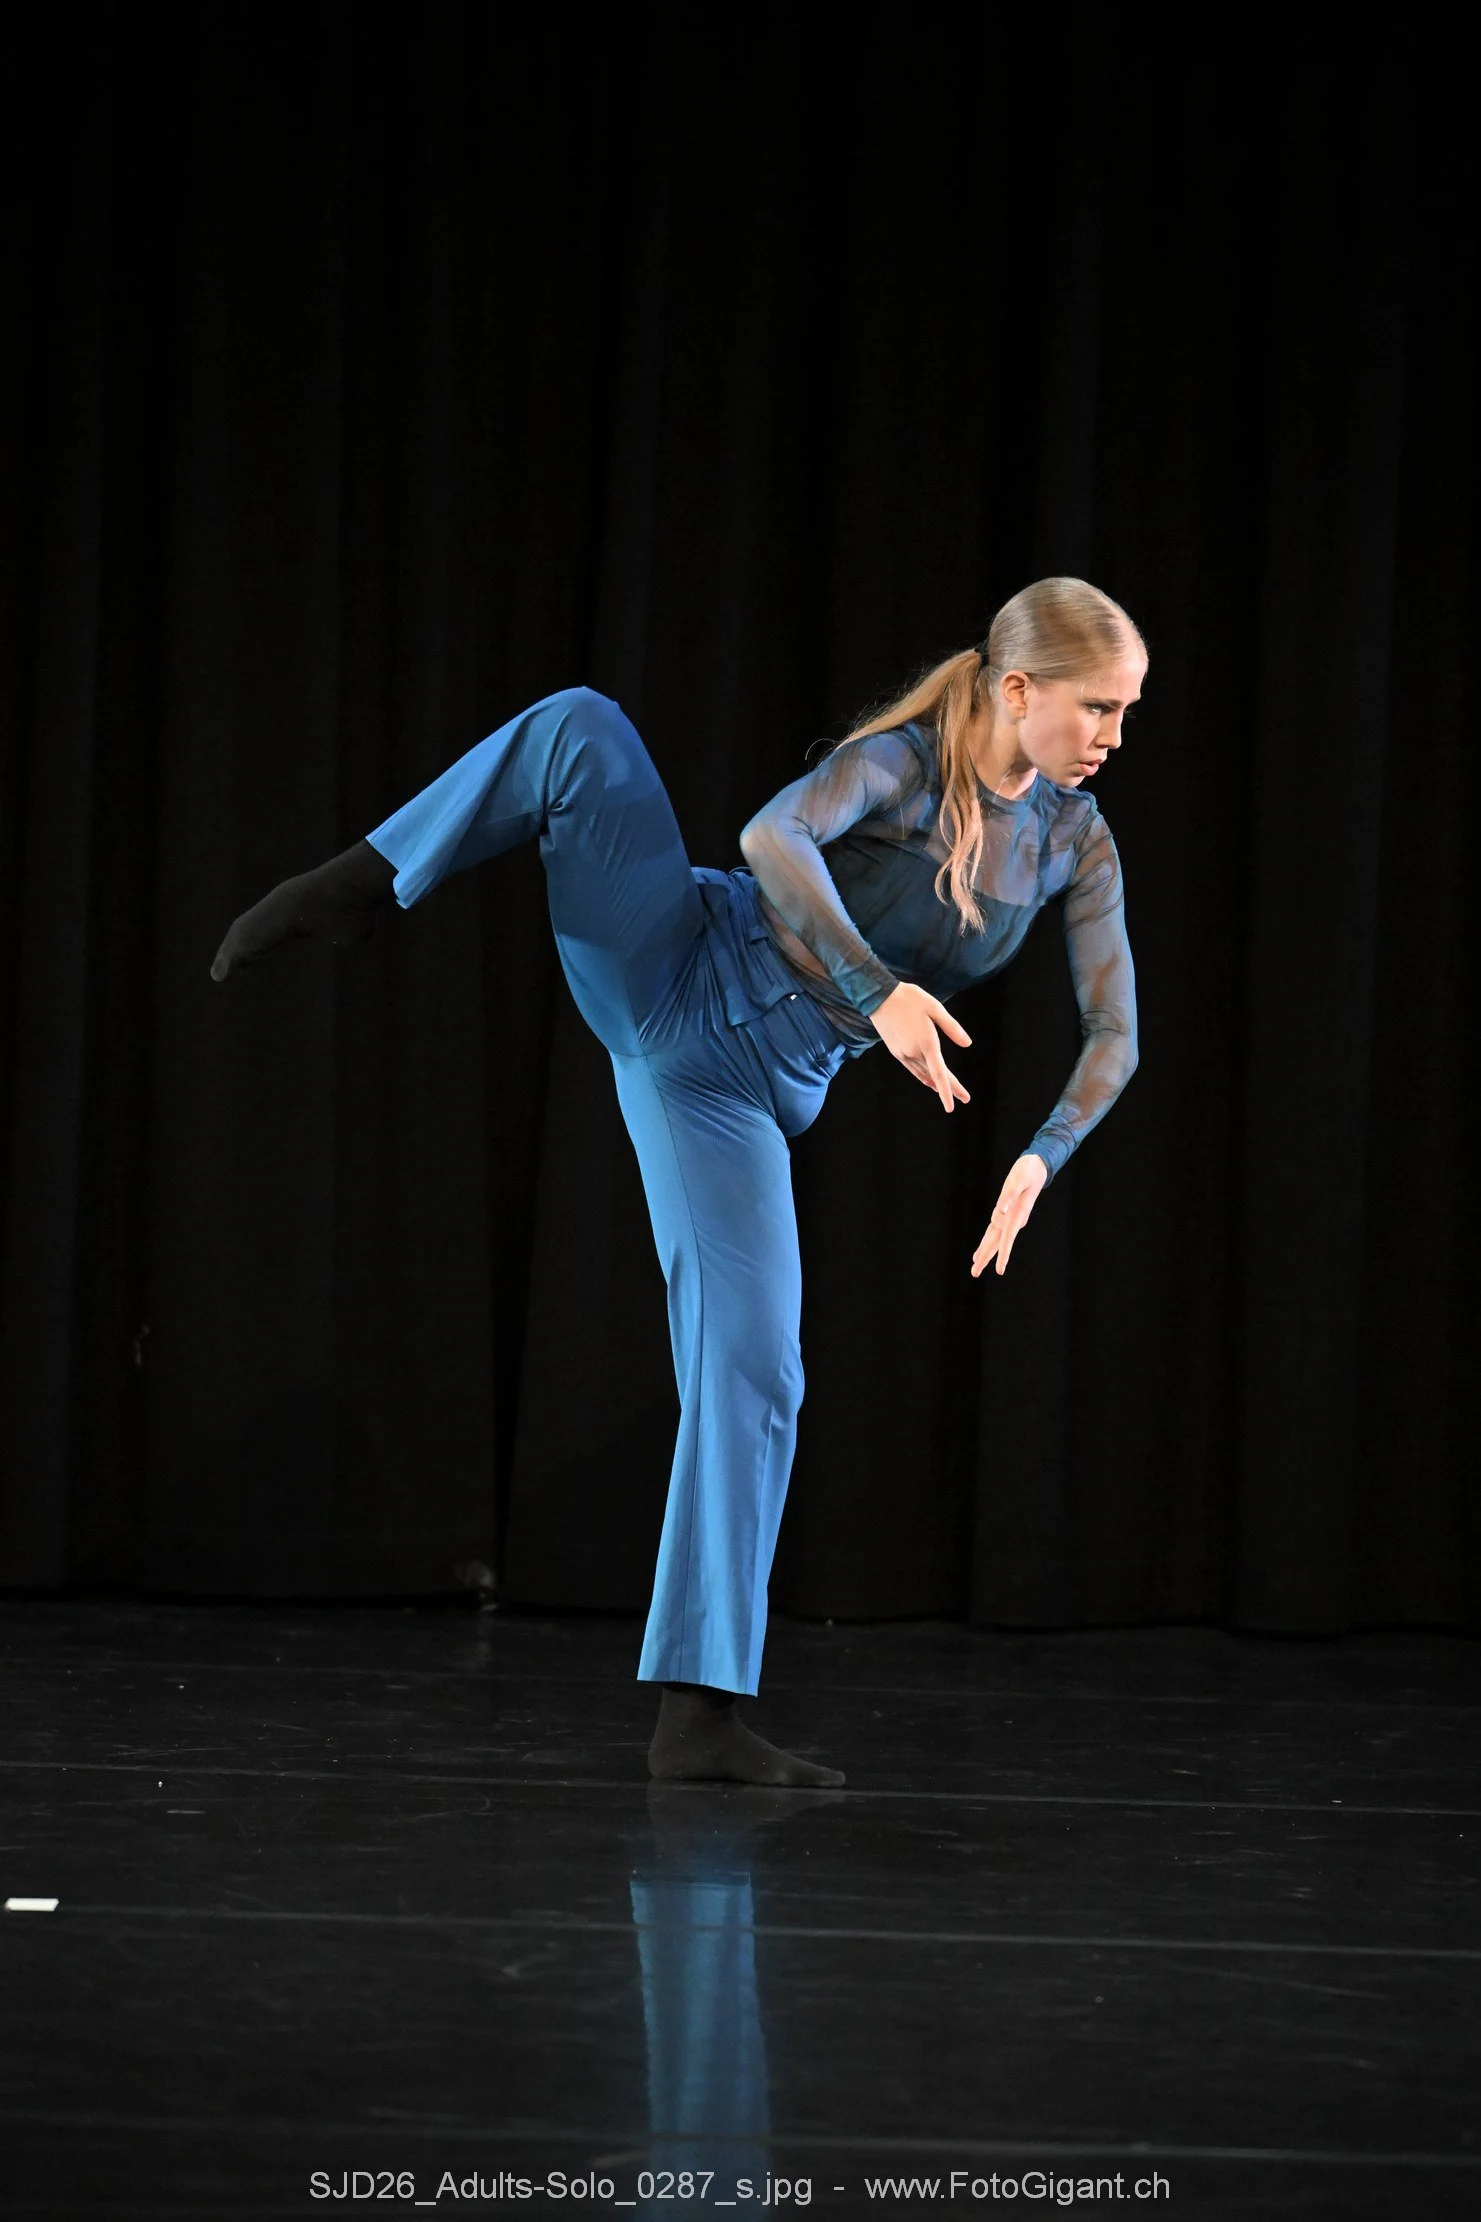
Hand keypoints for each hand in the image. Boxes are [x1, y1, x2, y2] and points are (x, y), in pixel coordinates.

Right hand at [869, 982, 971, 1112]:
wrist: (879, 997)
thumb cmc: (909, 999)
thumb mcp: (935, 1007)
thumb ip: (952, 1027)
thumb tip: (967, 1044)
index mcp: (927, 1042)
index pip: (939, 1073)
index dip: (948, 1090)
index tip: (952, 1106)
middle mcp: (914, 1052)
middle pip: (935, 1076)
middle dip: (950, 1089)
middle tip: (965, 1098)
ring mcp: (903, 1054)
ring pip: (924, 1074)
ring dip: (937, 1084)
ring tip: (951, 1093)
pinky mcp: (896, 1052)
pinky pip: (913, 1069)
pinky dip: (924, 1077)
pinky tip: (930, 1082)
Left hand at [971, 1154, 1047, 1276]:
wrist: (1037, 1166)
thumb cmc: (1028, 1171)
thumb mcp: (1019, 1180)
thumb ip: (1009, 1197)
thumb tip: (1000, 1213)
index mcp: (1017, 1214)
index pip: (1007, 1238)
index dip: (1003, 1254)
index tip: (999, 1270)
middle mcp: (1014, 1218)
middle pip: (997, 1241)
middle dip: (986, 1257)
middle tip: (974, 1273)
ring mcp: (1011, 1216)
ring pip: (995, 1236)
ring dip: (986, 1250)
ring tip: (976, 1264)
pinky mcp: (1008, 1211)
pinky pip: (996, 1228)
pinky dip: (989, 1238)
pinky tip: (985, 1246)